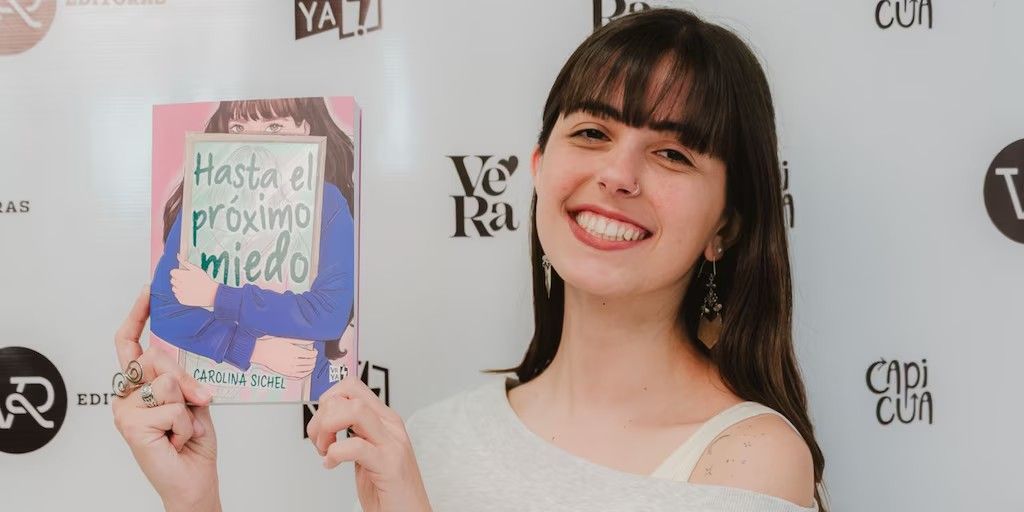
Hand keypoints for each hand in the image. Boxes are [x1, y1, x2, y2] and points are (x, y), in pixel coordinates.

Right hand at [112, 287, 220, 511]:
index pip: (132, 343)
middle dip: (185, 378)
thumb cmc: (192, 443)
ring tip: (183, 429)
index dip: (139, 315)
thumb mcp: (193, 401)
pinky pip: (172, 405)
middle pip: (156, 358)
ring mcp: (124, 409)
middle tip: (197, 402)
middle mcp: (126, 395)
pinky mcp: (130, 423)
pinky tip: (177, 439)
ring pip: (168, 381)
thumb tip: (174, 359)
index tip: (149, 291)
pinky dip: (185, 423)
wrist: (192, 480)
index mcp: (139, 386)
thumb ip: (182, 378)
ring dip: (187, 407)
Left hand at [171, 254, 217, 306]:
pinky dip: (182, 294)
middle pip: (172, 280)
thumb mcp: (196, 269)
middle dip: (178, 279)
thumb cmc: (204, 280)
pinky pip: (177, 295)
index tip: (185, 274)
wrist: (212, 294)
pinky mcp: (181, 300)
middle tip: (188, 281)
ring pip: (174, 288)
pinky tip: (190, 293)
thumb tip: (177, 255)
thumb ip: (185, 262)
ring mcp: (180, 293)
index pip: (172, 272)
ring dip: (179, 287)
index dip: (178, 272)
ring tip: (189, 287)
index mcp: (181, 276)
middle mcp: (179, 285)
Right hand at [250, 336, 317, 378]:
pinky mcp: (285, 373)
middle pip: (309, 363)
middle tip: (314, 357)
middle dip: (314, 360)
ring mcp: (289, 368)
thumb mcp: (285, 338)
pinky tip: (306, 372)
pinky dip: (305, 374)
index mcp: (294, 351)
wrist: (259, 352)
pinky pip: (298, 376)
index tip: (314, 351)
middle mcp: (292, 361)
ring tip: (312, 364)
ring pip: (305, 370)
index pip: (310, 355)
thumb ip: (299, 340)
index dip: (315, 353)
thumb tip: (310, 340)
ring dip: (311, 367)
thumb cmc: (270, 343)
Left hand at [308, 377, 431, 511]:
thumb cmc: (389, 490)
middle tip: (320, 439)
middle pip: (350, 391)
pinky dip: (335, 454)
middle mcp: (389, 426)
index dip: (328, 399)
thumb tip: (329, 422)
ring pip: (354, 410)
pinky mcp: (389, 464)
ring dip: (328, 428)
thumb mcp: (368, 454)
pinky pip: (355, 446)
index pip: (352, 386)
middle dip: (323, 412)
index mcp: (384, 420)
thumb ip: (356, 435)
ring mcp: (391, 443)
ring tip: (325, 449)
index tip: (321, 423)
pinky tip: (331, 464)